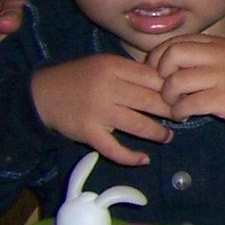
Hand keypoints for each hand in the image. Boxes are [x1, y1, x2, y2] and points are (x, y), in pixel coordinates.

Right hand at [30, 54, 171, 166]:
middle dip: (170, 110)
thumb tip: (167, 82)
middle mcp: (107, 89)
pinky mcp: (88, 133)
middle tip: (182, 116)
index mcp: (113, 67)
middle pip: (150, 100)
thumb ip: (131, 72)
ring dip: (158, 133)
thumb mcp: (105, 64)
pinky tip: (143, 159)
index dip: (171, 88)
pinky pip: (114, 149)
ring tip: (168, 136)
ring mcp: (98, 112)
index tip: (182, 95)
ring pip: (138, 125)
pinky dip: (131, 157)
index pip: (152, 78)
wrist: (41, 94)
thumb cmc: (79, 77)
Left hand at [151, 35, 224, 132]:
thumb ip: (199, 56)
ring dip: (169, 98)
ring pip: (176, 82)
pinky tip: (185, 116)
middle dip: (160, 76)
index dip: (158, 60)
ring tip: (176, 105)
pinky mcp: (224, 98)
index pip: (173, 42)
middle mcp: (218, 55)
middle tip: (167, 90)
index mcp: (215, 43)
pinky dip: (179, 112)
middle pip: (171, 55)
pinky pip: (188, 104)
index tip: (160, 76)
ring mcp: (222, 76)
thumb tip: (162, 63)